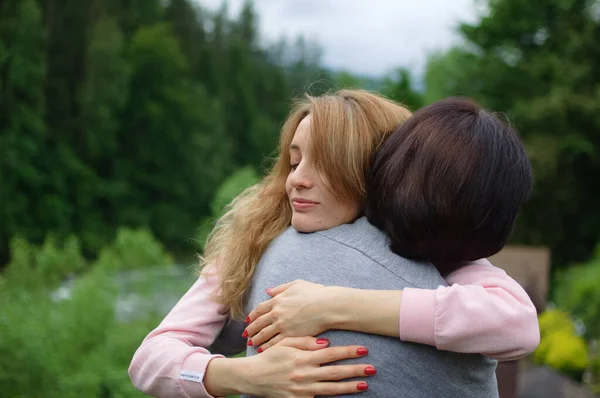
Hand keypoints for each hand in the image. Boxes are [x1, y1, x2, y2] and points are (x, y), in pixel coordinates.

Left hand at [245, 280, 334, 349]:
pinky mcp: (290, 335)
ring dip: (256, 339)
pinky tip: (262, 350)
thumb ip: (280, 288)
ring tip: (251, 343)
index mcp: (278, 300)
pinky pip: (274, 343)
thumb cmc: (315, 293)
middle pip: (259, 323)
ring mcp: (282, 325)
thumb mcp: (296, 285)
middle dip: (251, 329)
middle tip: (245, 335)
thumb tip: (268, 291)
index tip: (248, 321)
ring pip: (264, 334)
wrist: (327, 306)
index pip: (260, 309)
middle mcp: (277, 313)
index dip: (253, 316)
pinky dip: (266, 346)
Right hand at [245, 336, 373, 396]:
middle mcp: (304, 374)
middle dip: (354, 370)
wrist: (252, 378)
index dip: (348, 352)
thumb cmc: (270, 358)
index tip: (363, 349)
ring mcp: (302, 390)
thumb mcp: (285, 344)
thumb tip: (326, 343)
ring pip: (331, 389)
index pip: (330, 354)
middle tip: (372, 368)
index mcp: (302, 358)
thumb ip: (305, 342)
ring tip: (364, 384)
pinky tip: (345, 395)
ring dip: (349, 387)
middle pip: (335, 373)